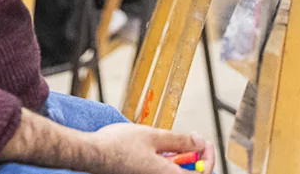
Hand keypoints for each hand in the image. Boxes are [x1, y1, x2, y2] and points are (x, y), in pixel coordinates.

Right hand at [85, 124, 208, 173]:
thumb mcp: (154, 136)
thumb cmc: (118, 145)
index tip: (205, 142)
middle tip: (191, 141)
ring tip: (170, 144)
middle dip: (194, 158)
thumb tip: (199, 142)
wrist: (91, 155)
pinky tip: (157, 151)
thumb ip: (180, 140)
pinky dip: (165, 164)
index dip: (208, 157)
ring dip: (178, 160)